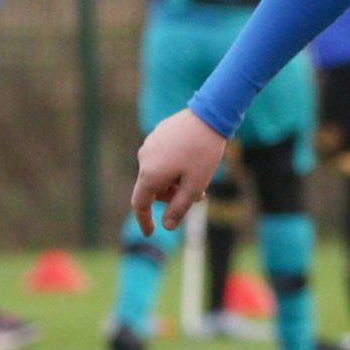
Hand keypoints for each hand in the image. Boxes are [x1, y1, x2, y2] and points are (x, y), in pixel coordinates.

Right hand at [131, 109, 227, 233]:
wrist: (209, 116)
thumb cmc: (203, 153)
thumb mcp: (194, 186)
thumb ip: (179, 208)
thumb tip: (166, 226)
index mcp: (150, 174)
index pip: (140, 204)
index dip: (144, 221)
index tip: (150, 234)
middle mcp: (144, 159)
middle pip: (152, 189)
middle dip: (171, 197)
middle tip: (198, 196)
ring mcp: (150, 145)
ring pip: (158, 173)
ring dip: (174, 182)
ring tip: (199, 177)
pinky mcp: (158, 135)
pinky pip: (161, 158)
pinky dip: (174, 167)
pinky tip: (193, 161)